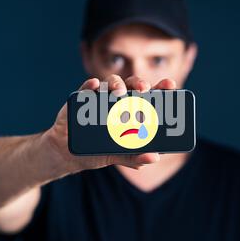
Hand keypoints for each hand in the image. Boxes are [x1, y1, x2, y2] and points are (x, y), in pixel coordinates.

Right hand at [44, 74, 176, 174]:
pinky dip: (90, 85)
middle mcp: (118, 100)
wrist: (69, 154)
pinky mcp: (81, 99)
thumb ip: (135, 157)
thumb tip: (154, 158)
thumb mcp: (118, 156)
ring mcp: (99, 98)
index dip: (160, 88)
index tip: (171, 85)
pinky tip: (95, 86)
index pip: (149, 95)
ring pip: (110, 83)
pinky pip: (86, 88)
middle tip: (143, 89)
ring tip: (118, 92)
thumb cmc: (98, 151)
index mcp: (132, 110)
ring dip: (116, 84)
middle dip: (139, 83)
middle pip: (131, 84)